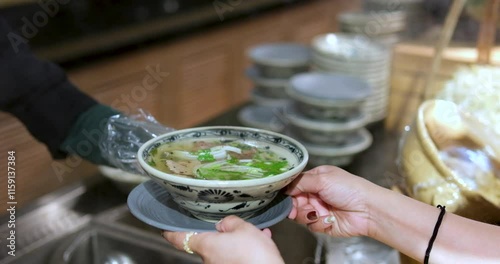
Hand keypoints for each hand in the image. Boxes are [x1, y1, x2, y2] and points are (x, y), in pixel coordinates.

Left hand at [162, 215, 283, 263]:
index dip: (171, 232)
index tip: (164, 228)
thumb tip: (224, 224)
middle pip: (207, 242)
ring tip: (257, 233)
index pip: (179, 238)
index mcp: (206, 245)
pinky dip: (246, 250)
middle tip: (233, 224)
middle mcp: (209, 259)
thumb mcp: (244, 228)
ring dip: (238, 240)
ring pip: (226, 249)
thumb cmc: (254, 255)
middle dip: (220, 233)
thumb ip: (230, 222)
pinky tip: (262, 242)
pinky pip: (236, 257)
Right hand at [286, 165, 370, 236]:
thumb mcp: (323, 179)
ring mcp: (319, 208)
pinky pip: (311, 225)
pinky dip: (318, 223)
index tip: (285, 196)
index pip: (295, 184)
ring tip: (318, 213)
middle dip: (294, 206)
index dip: (288, 191)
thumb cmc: (350, 189)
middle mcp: (316, 193)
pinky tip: (329, 219)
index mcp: (316, 178)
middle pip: (294, 201)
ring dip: (307, 214)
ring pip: (300, 215)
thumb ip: (301, 182)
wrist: (367, 210)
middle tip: (295, 209)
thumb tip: (285, 187)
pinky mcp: (323, 223)